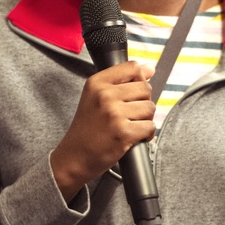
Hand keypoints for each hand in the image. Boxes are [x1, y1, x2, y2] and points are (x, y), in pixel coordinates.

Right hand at [51, 60, 154, 199]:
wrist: (74, 157)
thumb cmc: (86, 129)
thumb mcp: (94, 97)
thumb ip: (122, 81)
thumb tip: (150, 69)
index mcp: (96, 83)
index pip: (132, 67)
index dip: (139, 79)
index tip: (133, 91)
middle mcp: (104, 95)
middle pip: (145, 88)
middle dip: (142, 102)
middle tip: (128, 114)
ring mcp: (114, 114)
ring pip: (150, 108)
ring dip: (144, 119)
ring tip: (129, 125)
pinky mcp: (123, 133)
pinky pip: (150, 127)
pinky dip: (146, 134)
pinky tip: (133, 137)